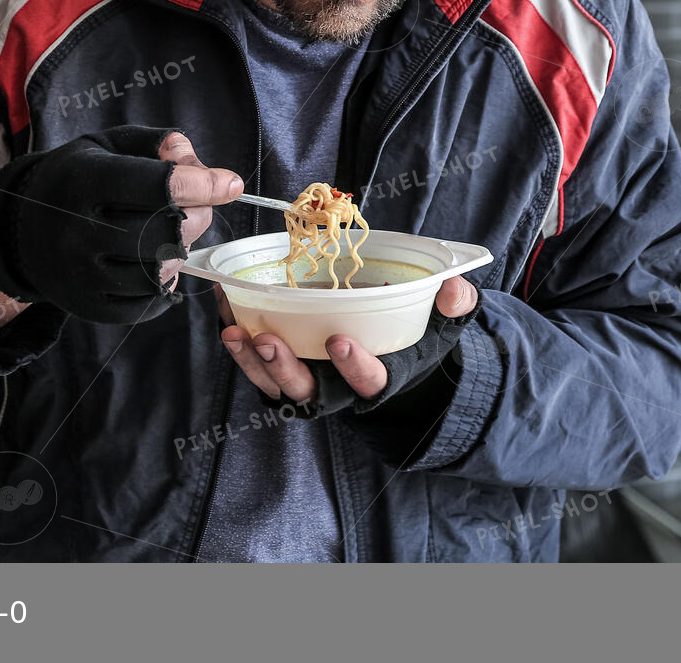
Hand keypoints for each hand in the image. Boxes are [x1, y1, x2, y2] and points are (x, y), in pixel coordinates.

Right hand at [0, 126, 241, 323]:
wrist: (20, 230)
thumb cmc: (76, 178)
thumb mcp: (106, 144)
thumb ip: (153, 143)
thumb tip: (193, 158)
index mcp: (84, 182)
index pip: (156, 186)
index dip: (202, 184)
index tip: (230, 183)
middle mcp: (79, 232)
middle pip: (165, 233)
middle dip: (196, 217)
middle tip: (195, 207)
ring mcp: (82, 276)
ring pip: (160, 270)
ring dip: (180, 251)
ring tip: (169, 234)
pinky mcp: (90, 307)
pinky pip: (148, 303)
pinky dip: (166, 283)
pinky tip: (157, 262)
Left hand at [217, 275, 479, 416]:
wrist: (395, 371)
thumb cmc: (416, 346)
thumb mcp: (443, 331)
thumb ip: (453, 310)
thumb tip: (456, 289)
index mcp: (380, 380)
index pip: (368, 382)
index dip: (354, 366)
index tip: (340, 340)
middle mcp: (338, 390)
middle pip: (307, 391)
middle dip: (284, 369)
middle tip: (267, 340)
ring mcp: (309, 383)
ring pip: (275, 384)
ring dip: (251, 361)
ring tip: (233, 332)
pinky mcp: (286, 372)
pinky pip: (257, 366)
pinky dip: (239, 344)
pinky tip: (225, 314)